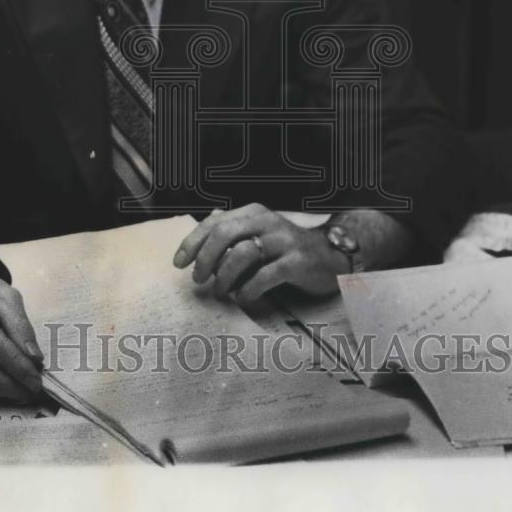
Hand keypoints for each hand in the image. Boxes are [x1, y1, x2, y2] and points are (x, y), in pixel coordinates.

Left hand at [173, 204, 347, 301]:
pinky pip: (264, 276)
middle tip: (198, 279)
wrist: (331, 255)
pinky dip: (248, 289)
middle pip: (224, 233)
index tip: (179, 262)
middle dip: (205, 258)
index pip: (215, 222)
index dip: (193, 242)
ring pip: (242, 254)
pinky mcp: (296, 262)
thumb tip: (197, 250)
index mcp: (253, 213)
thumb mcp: (258, 235)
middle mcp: (266, 221)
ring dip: (224, 276)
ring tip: (220, 291)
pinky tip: (243, 297)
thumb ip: (232, 237)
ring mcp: (282, 240)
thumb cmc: (286, 249)